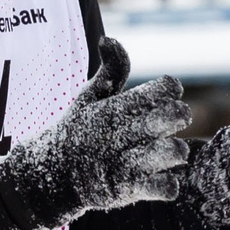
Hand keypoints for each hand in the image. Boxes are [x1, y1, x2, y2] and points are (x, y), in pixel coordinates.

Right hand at [0, 37, 191, 221]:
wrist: (51, 175)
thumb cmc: (78, 131)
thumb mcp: (90, 97)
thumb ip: (111, 69)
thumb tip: (108, 38)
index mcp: (114, 108)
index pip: (155, 89)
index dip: (168, 88)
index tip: (169, 91)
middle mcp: (120, 134)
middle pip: (165, 119)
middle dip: (178, 115)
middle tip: (178, 116)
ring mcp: (124, 163)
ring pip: (169, 153)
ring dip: (177, 150)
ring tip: (172, 149)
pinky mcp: (127, 190)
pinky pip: (162, 187)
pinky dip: (169, 183)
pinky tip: (164, 177)